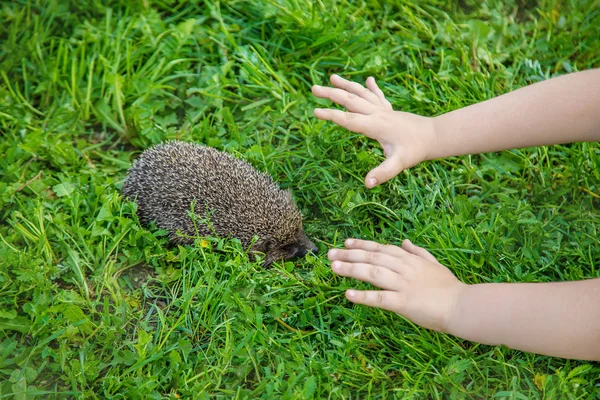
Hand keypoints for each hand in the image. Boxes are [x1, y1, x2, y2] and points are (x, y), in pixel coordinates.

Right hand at [312, 74, 436, 187]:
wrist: (435, 136)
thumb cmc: (415, 151)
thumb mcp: (399, 163)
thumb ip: (383, 173)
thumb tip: (367, 184)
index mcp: (375, 125)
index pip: (348, 119)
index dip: (331, 115)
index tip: (315, 111)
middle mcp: (378, 114)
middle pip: (350, 101)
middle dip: (330, 94)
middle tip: (313, 89)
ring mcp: (384, 110)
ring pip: (361, 94)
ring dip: (346, 85)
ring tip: (332, 77)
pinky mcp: (390, 110)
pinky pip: (378, 96)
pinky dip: (371, 87)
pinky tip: (369, 79)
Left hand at [328, 238, 465, 332]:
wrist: (463, 305)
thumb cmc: (449, 287)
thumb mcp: (434, 263)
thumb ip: (418, 252)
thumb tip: (404, 241)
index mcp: (410, 259)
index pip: (381, 248)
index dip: (362, 244)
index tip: (345, 242)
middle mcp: (404, 268)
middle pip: (372, 257)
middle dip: (350, 254)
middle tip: (330, 253)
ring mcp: (403, 284)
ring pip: (372, 273)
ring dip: (351, 269)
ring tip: (333, 267)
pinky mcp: (404, 302)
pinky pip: (380, 298)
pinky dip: (363, 296)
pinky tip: (348, 294)